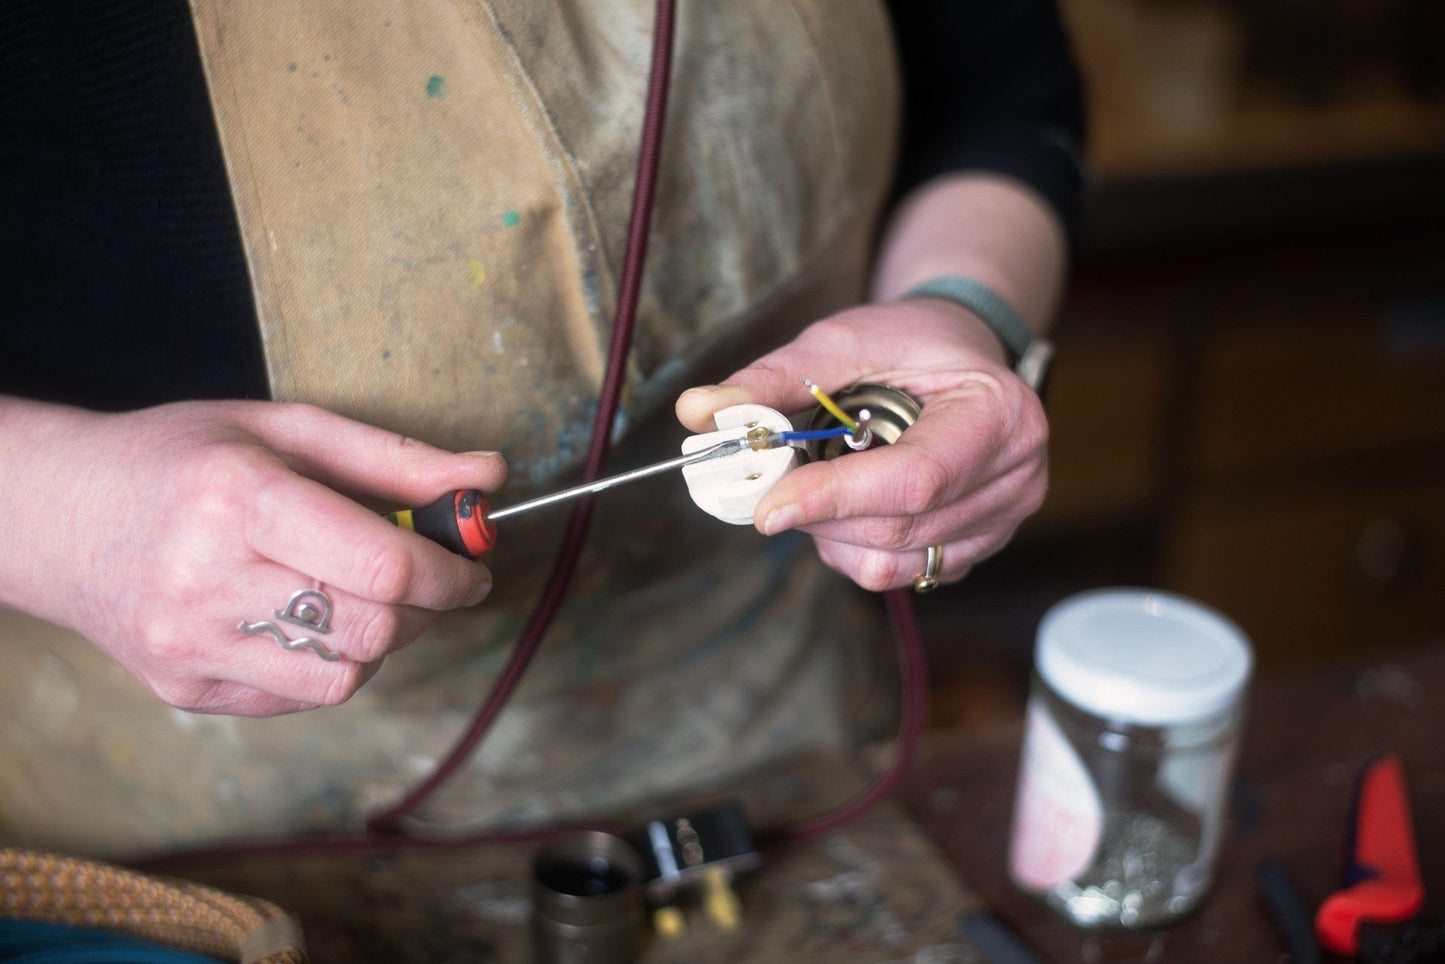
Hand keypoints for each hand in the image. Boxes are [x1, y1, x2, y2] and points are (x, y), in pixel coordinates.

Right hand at [0, 398, 505, 715]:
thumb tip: (490, 476)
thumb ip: (395, 457)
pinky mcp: (182, 689)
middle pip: (374, 629)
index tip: (473, 566)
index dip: (450, 572)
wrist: (55, 515)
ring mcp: (189, 645)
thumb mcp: (284, 428)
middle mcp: (207, 579)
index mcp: (238, 499)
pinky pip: (300, 696)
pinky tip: (305, 617)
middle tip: (428, 580)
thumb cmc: (178, 458)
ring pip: (345, 676)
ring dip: (383, 640)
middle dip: (427, 609)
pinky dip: (330, 662)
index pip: (383, 565)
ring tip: (359, 594)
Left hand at [676, 299, 1046, 590]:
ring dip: (831, 533)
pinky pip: (899, 573)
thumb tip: (696, 410)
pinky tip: (845, 504)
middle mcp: (1016, 477)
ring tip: (817, 483)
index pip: (915, 479)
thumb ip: (772, 380)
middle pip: (898, 528)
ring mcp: (1001, 522)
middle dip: (818, 513)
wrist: (956, 355)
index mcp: (998, 415)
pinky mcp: (973, 550)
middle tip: (769, 485)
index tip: (766, 507)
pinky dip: (852, 546)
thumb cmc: (906, 343)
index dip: (835, 497)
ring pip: (892, 561)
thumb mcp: (841, 342)